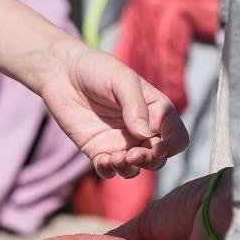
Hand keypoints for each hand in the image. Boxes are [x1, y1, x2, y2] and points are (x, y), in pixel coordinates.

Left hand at [38, 43, 189, 178]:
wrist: (63, 72)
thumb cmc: (97, 69)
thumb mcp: (121, 80)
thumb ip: (135, 106)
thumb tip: (145, 135)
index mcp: (156, 112)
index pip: (176, 136)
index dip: (172, 146)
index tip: (158, 147)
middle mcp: (141, 131)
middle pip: (157, 158)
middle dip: (149, 161)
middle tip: (133, 154)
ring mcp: (119, 143)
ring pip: (134, 168)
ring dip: (129, 169)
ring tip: (115, 158)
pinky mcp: (97, 150)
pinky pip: (107, 170)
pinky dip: (108, 171)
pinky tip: (102, 160)